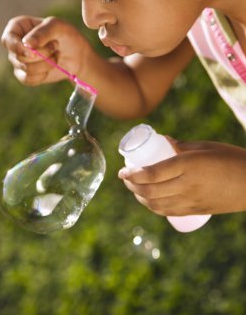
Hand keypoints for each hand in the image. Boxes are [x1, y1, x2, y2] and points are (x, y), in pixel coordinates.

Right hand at [1, 15, 90, 85]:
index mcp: (18, 26)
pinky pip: (27, 80)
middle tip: (55, 46)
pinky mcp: (25, 74)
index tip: (33, 51)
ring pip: (25, 68)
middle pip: (19, 56)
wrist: (78, 56)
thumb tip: (26, 45)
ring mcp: (19, 59)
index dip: (18, 47)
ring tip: (55, 55)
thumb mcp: (59, 27)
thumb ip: (43, 32)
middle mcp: (15, 43)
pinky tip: (50, 67)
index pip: (8, 39)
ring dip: (45, 64)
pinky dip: (42, 75)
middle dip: (42, 55)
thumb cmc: (68, 36)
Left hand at [118, 140, 245, 215]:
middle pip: (150, 190)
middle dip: (132, 186)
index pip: (152, 173)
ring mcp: (191, 200)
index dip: (132, 174)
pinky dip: (153, 208)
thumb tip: (163, 141)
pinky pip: (168, 212)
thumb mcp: (205, 146)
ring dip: (140, 198)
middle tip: (126, 178)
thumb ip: (182, 146)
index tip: (122, 171)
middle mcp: (187, 185)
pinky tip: (149, 201)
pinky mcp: (196, 210)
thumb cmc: (231, 158)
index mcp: (189, 165)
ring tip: (134, 189)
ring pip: (157, 205)